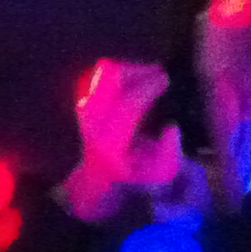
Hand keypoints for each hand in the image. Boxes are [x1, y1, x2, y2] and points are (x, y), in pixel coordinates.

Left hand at [63, 59, 184, 219]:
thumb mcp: (157, 176)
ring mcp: (80, 111)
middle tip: (158, 73)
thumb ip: (170, 154)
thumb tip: (171, 128)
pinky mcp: (79, 104)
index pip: (128, 104)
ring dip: (126, 71)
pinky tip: (131, 81)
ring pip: (100, 75)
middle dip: (137, 70)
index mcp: (110, 142)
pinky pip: (96, 78)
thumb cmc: (130, 179)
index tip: (166, 78)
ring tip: (147, 75)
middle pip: (109, 79)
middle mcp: (91, 122)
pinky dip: (116, 75)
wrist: (93, 182)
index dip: (148, 86)